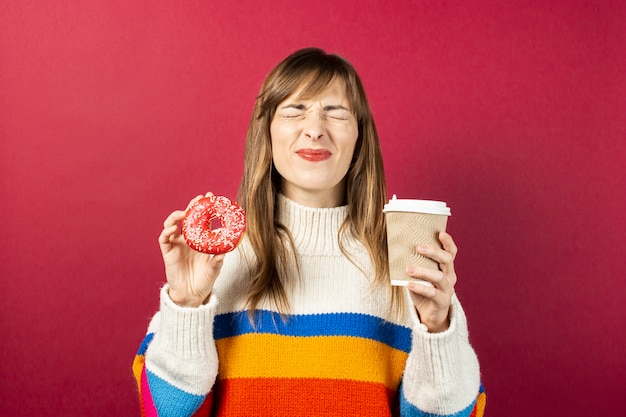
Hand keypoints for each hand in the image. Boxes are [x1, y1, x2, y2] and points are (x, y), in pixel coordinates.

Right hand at [158, 192, 224, 306]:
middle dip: (193, 206)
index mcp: (200, 240)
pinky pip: (164, 239)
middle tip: (200, 199)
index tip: (212, 198)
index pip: (203, 219)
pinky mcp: (168, 252)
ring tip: (184, 213)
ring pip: (172, 224)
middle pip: (188, 217)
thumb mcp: (214, 269)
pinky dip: (167, 231)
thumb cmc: (204, 280)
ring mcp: (177, 244)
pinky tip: (173, 228)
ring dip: (176, 216)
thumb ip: (218, 260)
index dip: (206, 208)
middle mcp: (188, 239)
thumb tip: (225, 252)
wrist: (192, 294)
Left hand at [406, 231, 457, 332]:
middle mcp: (450, 277)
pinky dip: (420, 288)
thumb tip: (398, 248)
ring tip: (408, 268)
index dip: (448, 242)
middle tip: (418, 247)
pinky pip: (433, 293)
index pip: (451, 252)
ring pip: (439, 277)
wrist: (430, 315)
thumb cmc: (423, 290)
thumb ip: (415, 263)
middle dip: (434, 252)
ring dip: (423, 271)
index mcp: (446, 268)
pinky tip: (409, 284)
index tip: (440, 233)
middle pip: (447, 260)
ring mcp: (447, 290)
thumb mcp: (420, 275)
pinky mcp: (442, 302)